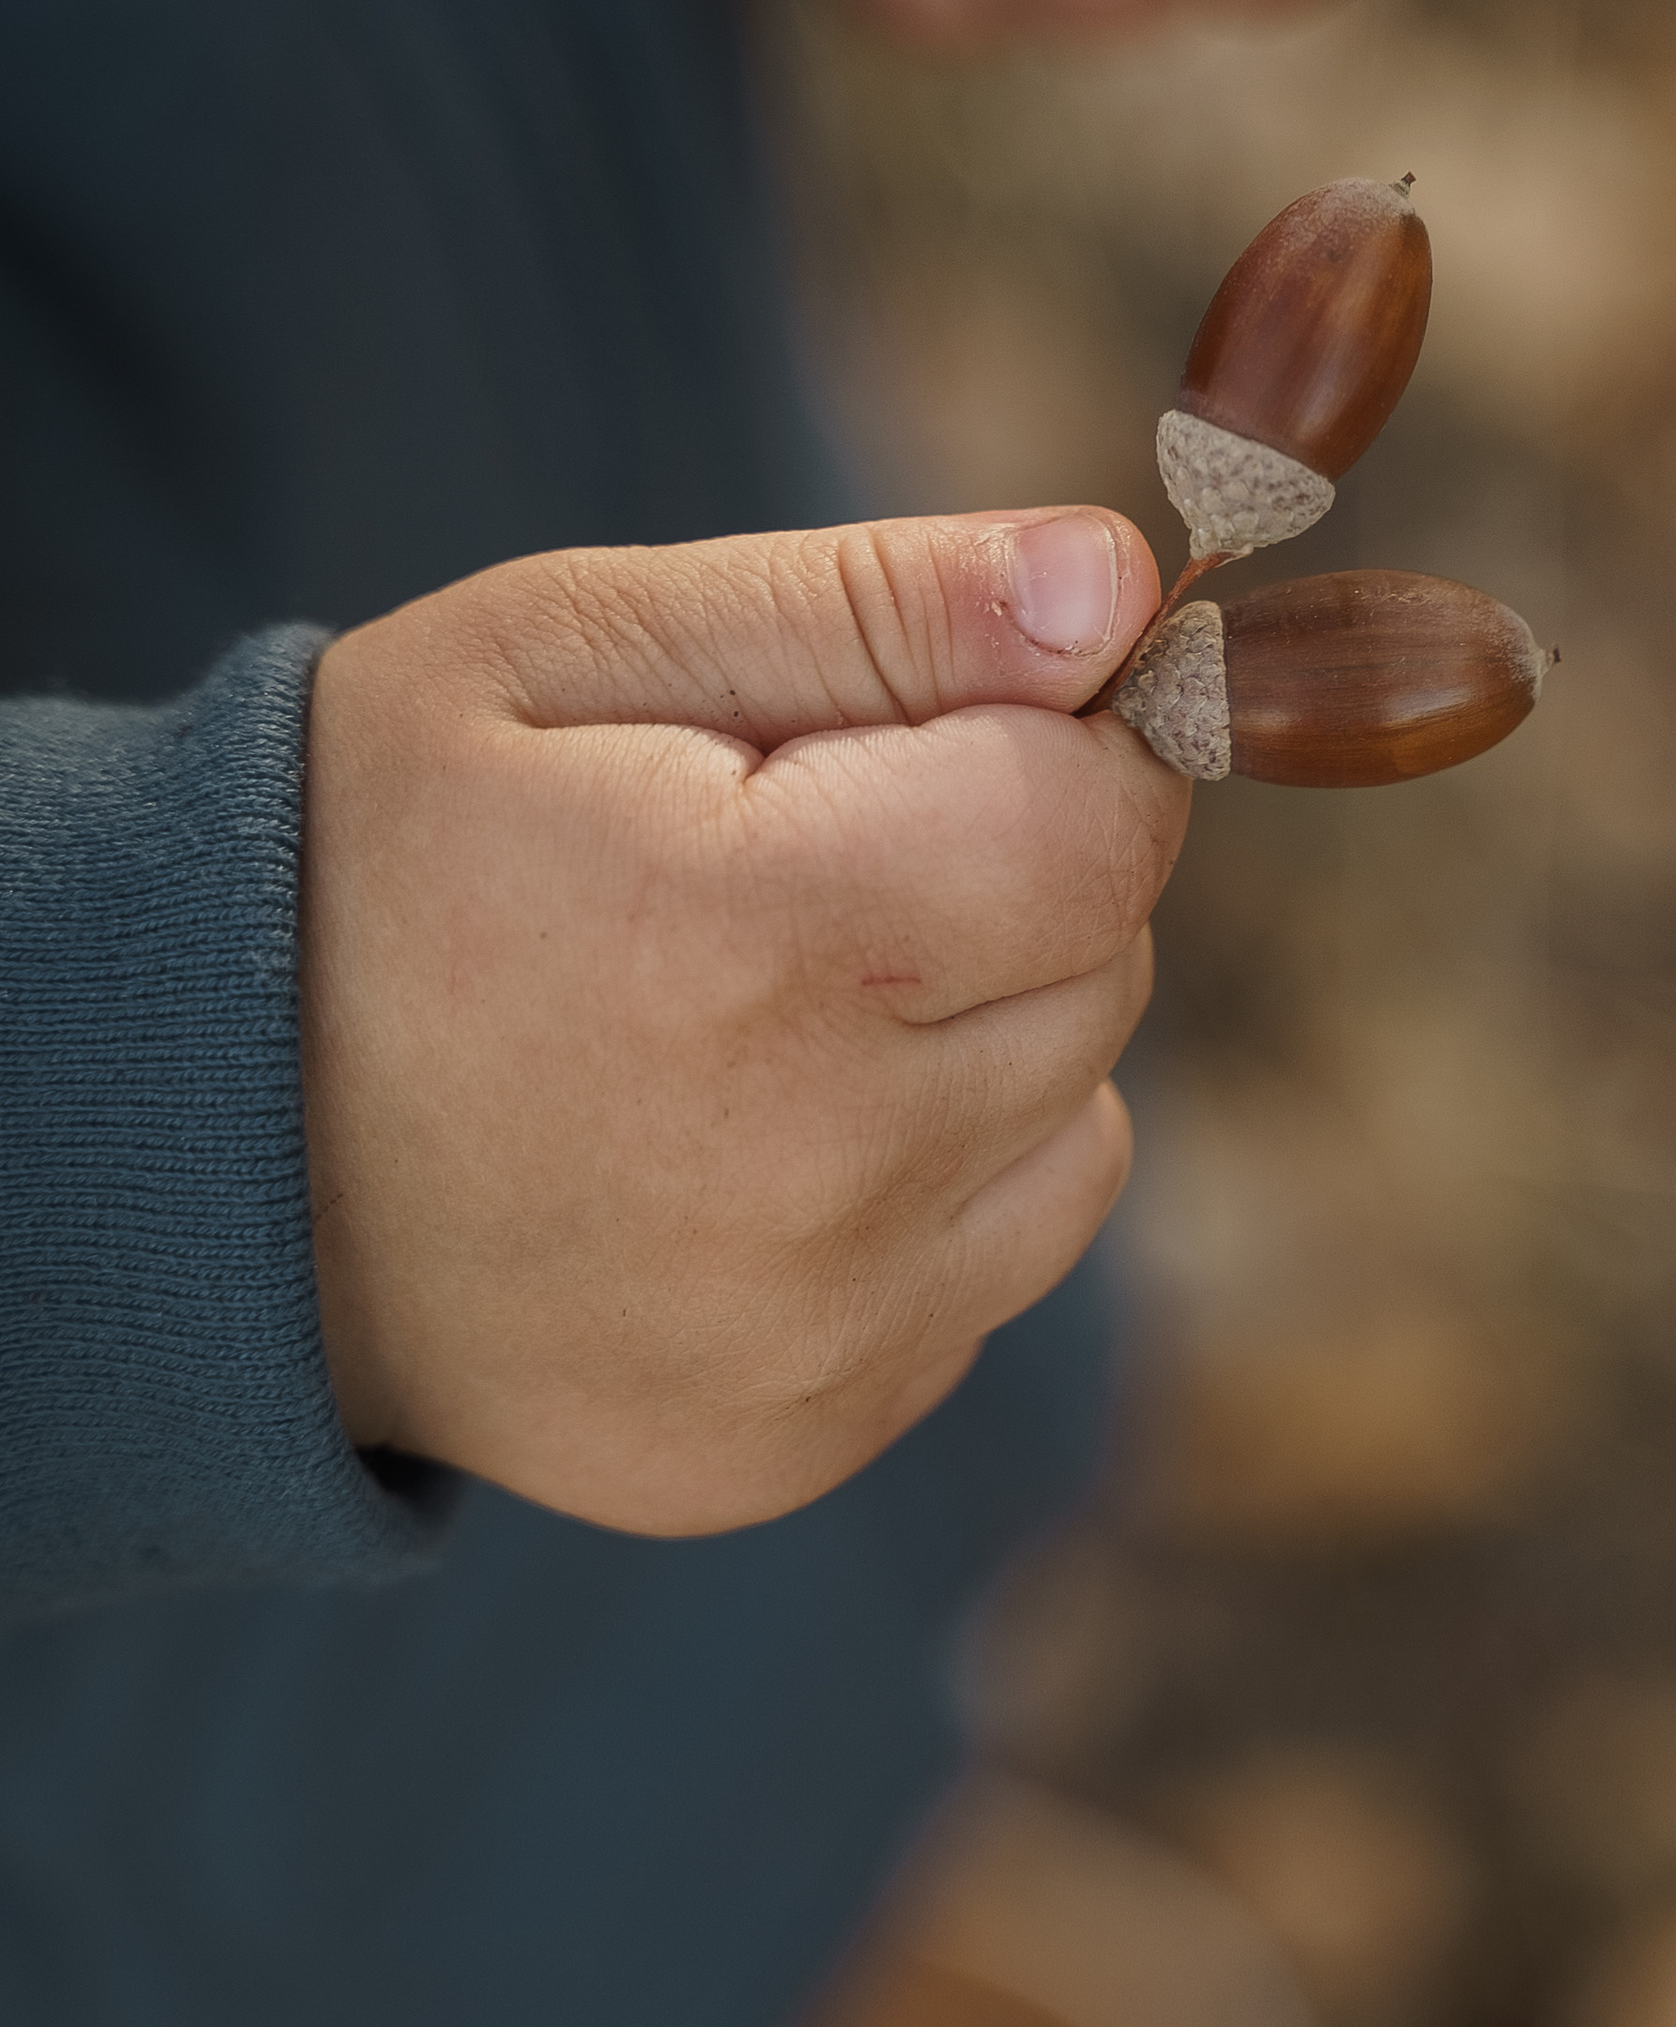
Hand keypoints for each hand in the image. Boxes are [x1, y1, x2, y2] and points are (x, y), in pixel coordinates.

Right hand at [299, 508, 1181, 1533]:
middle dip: (1001, 885)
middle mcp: (814, 1169)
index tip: (923, 739)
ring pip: (1085, 1122)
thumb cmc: (386, 854)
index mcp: (757, 938)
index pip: (1103, 820)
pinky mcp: (809, 1434)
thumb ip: (874, 604)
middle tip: (797, 873)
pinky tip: (752, 1147)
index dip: (1049, 748)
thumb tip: (1120, 592)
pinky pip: (998, 1268)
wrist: (204, 1152)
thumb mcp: (571, 647)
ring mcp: (818, 1337)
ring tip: (769, 1015)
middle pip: (1108, 965)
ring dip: (985, 1046)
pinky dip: (927, 1193)